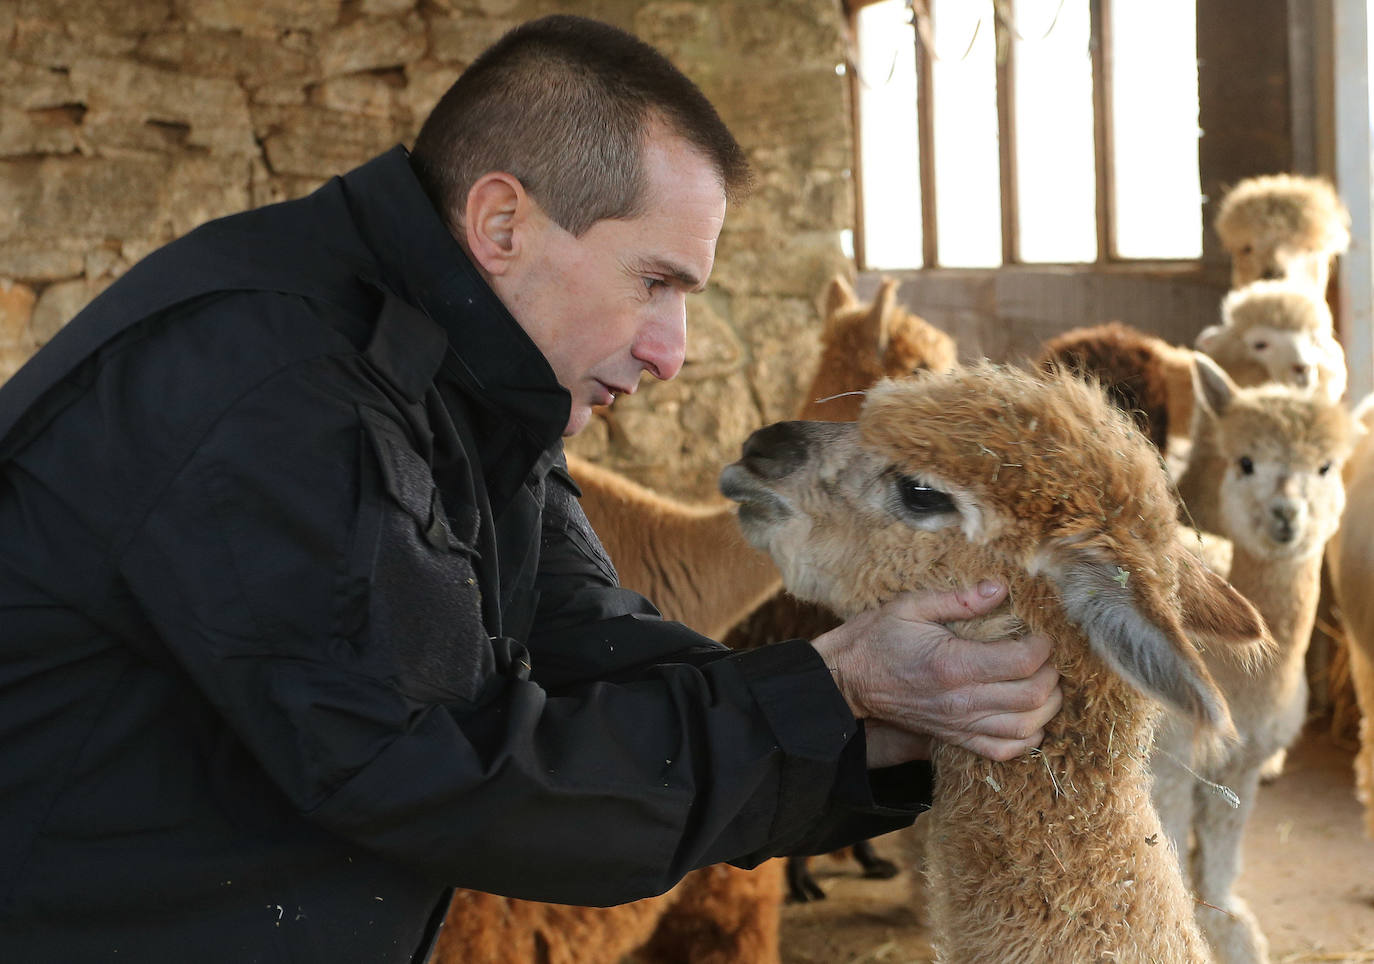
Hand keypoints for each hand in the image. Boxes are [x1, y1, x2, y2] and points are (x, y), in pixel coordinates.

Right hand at [811, 581, 1061, 764]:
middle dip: (1051, 673)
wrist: (846, 680)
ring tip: (1043, 683)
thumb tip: (1000, 587)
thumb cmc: (877, 638)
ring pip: (1026, 728)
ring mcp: (958, 724)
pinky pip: (1003, 750)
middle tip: (1044, 656)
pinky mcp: (954, 738)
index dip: (1042, 646)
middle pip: (1033, 697)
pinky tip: (1029, 718)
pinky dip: (1027, 739)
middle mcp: (960, 700)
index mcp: (952, 664)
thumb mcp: (911, 605)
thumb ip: (959, 598)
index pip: (1021, 662)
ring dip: (1047, 707)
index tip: (1039, 633)